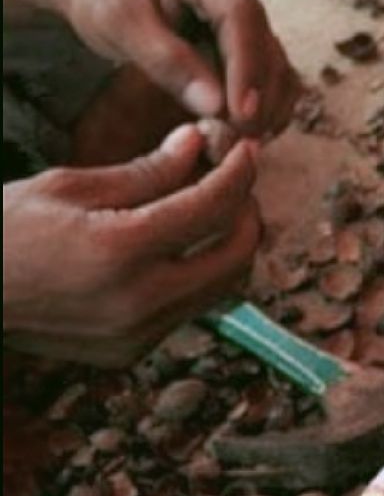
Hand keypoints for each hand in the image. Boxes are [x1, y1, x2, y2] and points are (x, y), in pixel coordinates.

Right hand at [3, 125, 261, 366]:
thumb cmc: (4, 230)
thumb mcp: (68, 187)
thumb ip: (144, 172)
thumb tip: (197, 143)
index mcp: (120, 250)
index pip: (213, 208)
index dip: (239, 173)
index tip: (246, 150)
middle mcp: (139, 300)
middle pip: (237, 256)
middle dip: (248, 213)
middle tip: (235, 183)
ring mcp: (138, 334)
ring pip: (222, 288)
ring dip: (229, 246)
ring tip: (211, 211)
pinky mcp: (132, 352)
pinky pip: (189, 309)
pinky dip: (198, 275)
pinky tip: (177, 249)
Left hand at [55, 0, 297, 135]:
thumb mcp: (121, 26)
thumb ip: (167, 63)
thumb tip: (216, 106)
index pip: (240, 14)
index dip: (247, 67)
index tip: (242, 114)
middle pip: (264, 42)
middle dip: (258, 96)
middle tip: (241, 139)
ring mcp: (245, 9)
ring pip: (275, 62)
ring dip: (267, 106)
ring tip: (243, 141)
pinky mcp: (248, 36)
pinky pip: (270, 73)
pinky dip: (265, 105)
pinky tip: (250, 132)